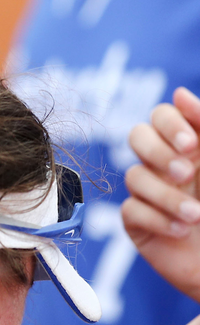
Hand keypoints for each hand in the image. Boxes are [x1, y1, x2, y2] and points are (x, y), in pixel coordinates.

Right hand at [123, 87, 199, 298]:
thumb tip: (182, 94)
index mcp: (191, 148)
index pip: (162, 116)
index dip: (170, 124)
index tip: (193, 145)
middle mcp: (168, 166)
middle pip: (137, 136)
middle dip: (158, 152)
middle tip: (187, 173)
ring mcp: (151, 194)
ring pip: (135, 177)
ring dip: (167, 196)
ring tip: (196, 216)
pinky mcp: (139, 223)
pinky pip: (131, 210)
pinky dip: (157, 219)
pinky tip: (181, 230)